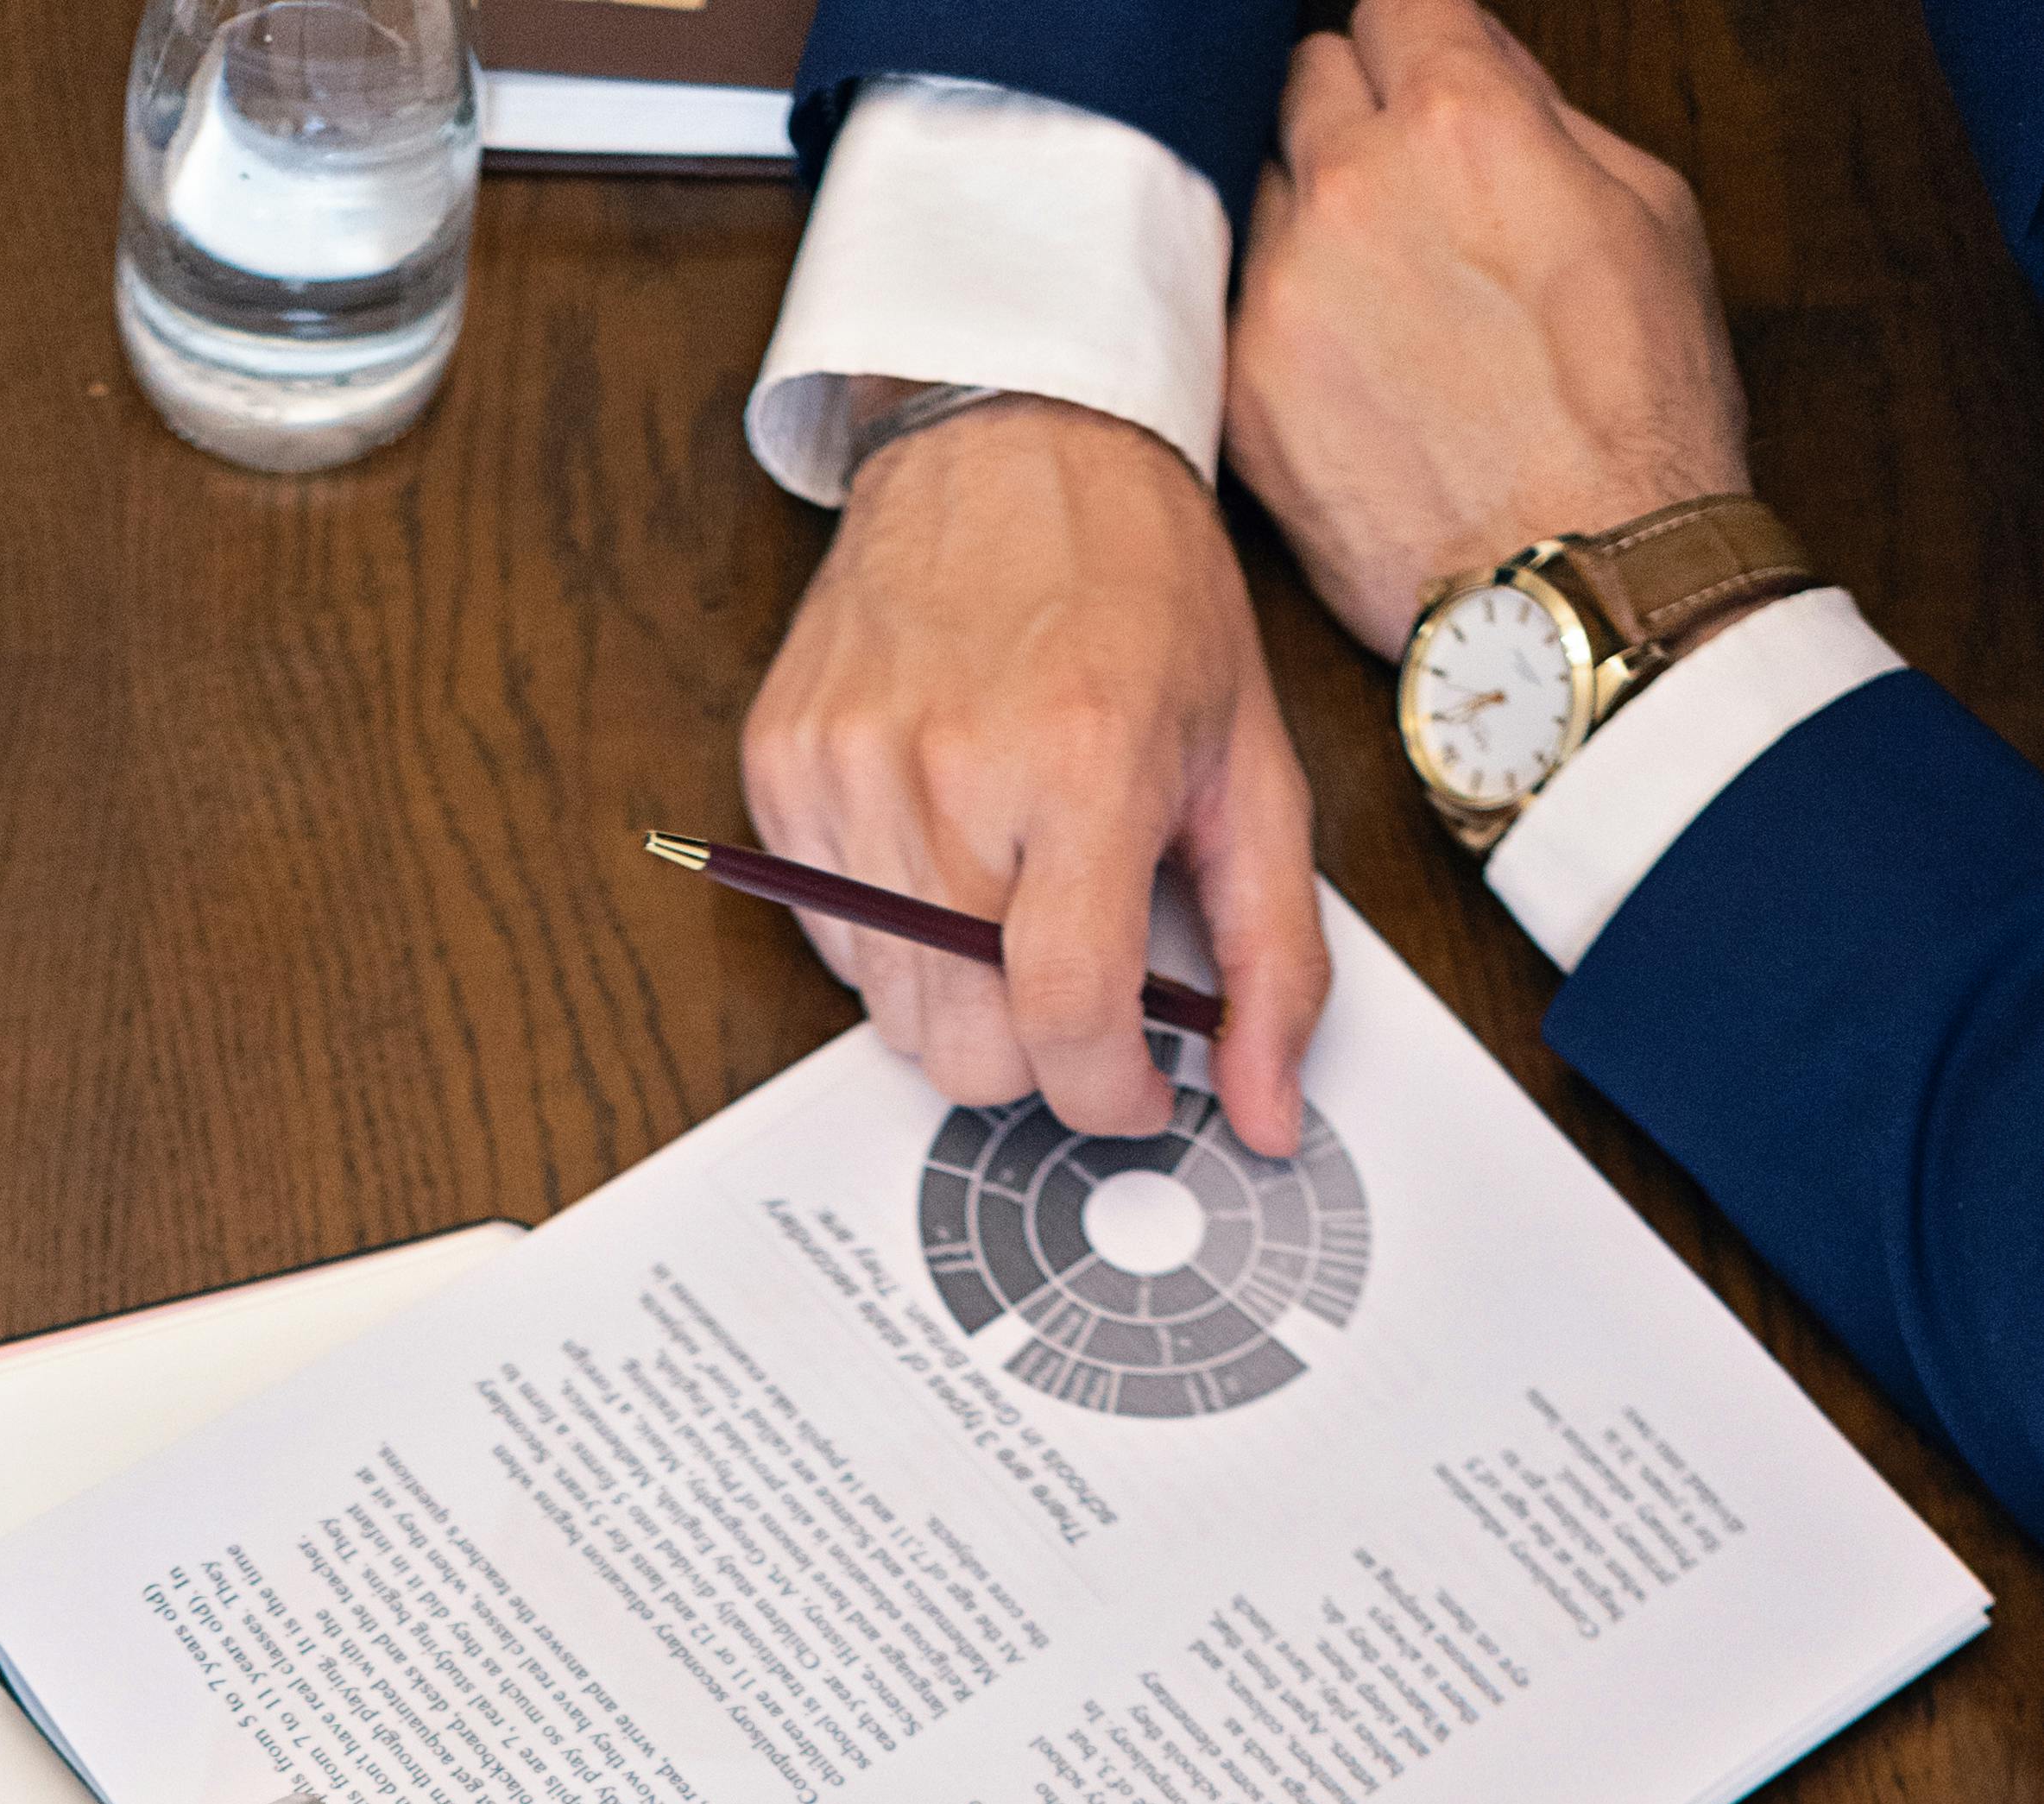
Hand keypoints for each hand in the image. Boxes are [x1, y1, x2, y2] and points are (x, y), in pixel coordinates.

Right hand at [739, 395, 1324, 1154]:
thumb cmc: (1139, 588)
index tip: (1135, 1092)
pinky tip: (944, 842)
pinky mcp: (783, 769)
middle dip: (1036, 1056)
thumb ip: (1273, 956)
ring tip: (1010, 888)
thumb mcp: (1250, 765)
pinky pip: (832, 944)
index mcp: (1083, 763)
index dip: (1107, 1096)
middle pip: (969, 1049)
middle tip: (1079, 980)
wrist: (1011, 436)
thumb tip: (1266, 1112)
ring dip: (963, 996)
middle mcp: (949, 770)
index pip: (1068, 1016)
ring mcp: (848, 771)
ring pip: (895, 1017)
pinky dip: (893, 933)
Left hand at [1228, 0, 1750, 660]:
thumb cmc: (1637, 414)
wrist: (1577, 591)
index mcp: (1460, 119)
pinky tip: (1339, 376)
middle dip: (1352, 123)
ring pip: (1261, 197)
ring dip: (1306, 228)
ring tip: (1372, 304)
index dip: (1412, 47)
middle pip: (1307, 84)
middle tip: (1401, 202)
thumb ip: (1540, 115)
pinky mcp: (1239, 396)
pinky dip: (1276, 328)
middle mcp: (1351, 185)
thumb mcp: (1645, 210)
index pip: (1388, 7)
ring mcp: (1280, 293)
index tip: (1419, 86)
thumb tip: (1477, 69)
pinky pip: (1234, 313)